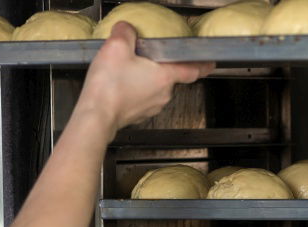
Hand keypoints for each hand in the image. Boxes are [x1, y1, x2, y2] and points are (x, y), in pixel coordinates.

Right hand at [75, 22, 213, 137]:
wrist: (97, 115)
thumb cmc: (110, 85)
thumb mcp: (117, 47)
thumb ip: (126, 33)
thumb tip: (127, 29)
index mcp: (165, 77)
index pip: (191, 70)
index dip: (202, 65)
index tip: (210, 63)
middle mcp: (164, 94)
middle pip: (168, 76)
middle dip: (158, 66)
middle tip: (142, 57)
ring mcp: (153, 106)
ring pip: (154, 87)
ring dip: (145, 78)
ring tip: (125, 71)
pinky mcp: (140, 114)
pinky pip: (142, 97)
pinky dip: (135, 90)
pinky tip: (120, 84)